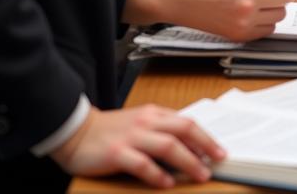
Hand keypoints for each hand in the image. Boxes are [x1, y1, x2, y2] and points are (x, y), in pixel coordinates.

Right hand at [50, 103, 224, 187]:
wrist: (77, 131)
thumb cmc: (110, 130)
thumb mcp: (140, 122)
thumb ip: (161, 129)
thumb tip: (188, 146)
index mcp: (153, 113)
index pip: (187, 122)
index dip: (205, 136)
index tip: (219, 150)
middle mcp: (146, 122)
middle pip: (183, 129)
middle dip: (205, 145)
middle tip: (219, 160)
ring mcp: (132, 137)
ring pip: (168, 145)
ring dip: (188, 161)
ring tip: (201, 174)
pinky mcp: (117, 153)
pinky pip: (142, 164)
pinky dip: (157, 174)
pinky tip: (168, 184)